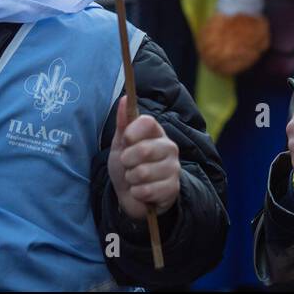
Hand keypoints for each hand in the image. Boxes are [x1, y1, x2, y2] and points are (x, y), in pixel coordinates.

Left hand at [108, 100, 180, 218]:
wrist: (132, 195)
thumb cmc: (127, 165)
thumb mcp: (120, 143)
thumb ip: (123, 122)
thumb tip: (125, 98)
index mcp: (156, 133)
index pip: (147, 122)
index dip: (132, 133)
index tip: (126, 140)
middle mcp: (169, 147)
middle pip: (143, 150)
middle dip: (127, 161)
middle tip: (128, 164)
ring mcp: (173, 168)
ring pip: (143, 173)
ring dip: (131, 179)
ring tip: (135, 179)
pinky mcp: (173, 188)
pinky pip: (147, 191)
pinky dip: (137, 193)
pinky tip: (141, 192)